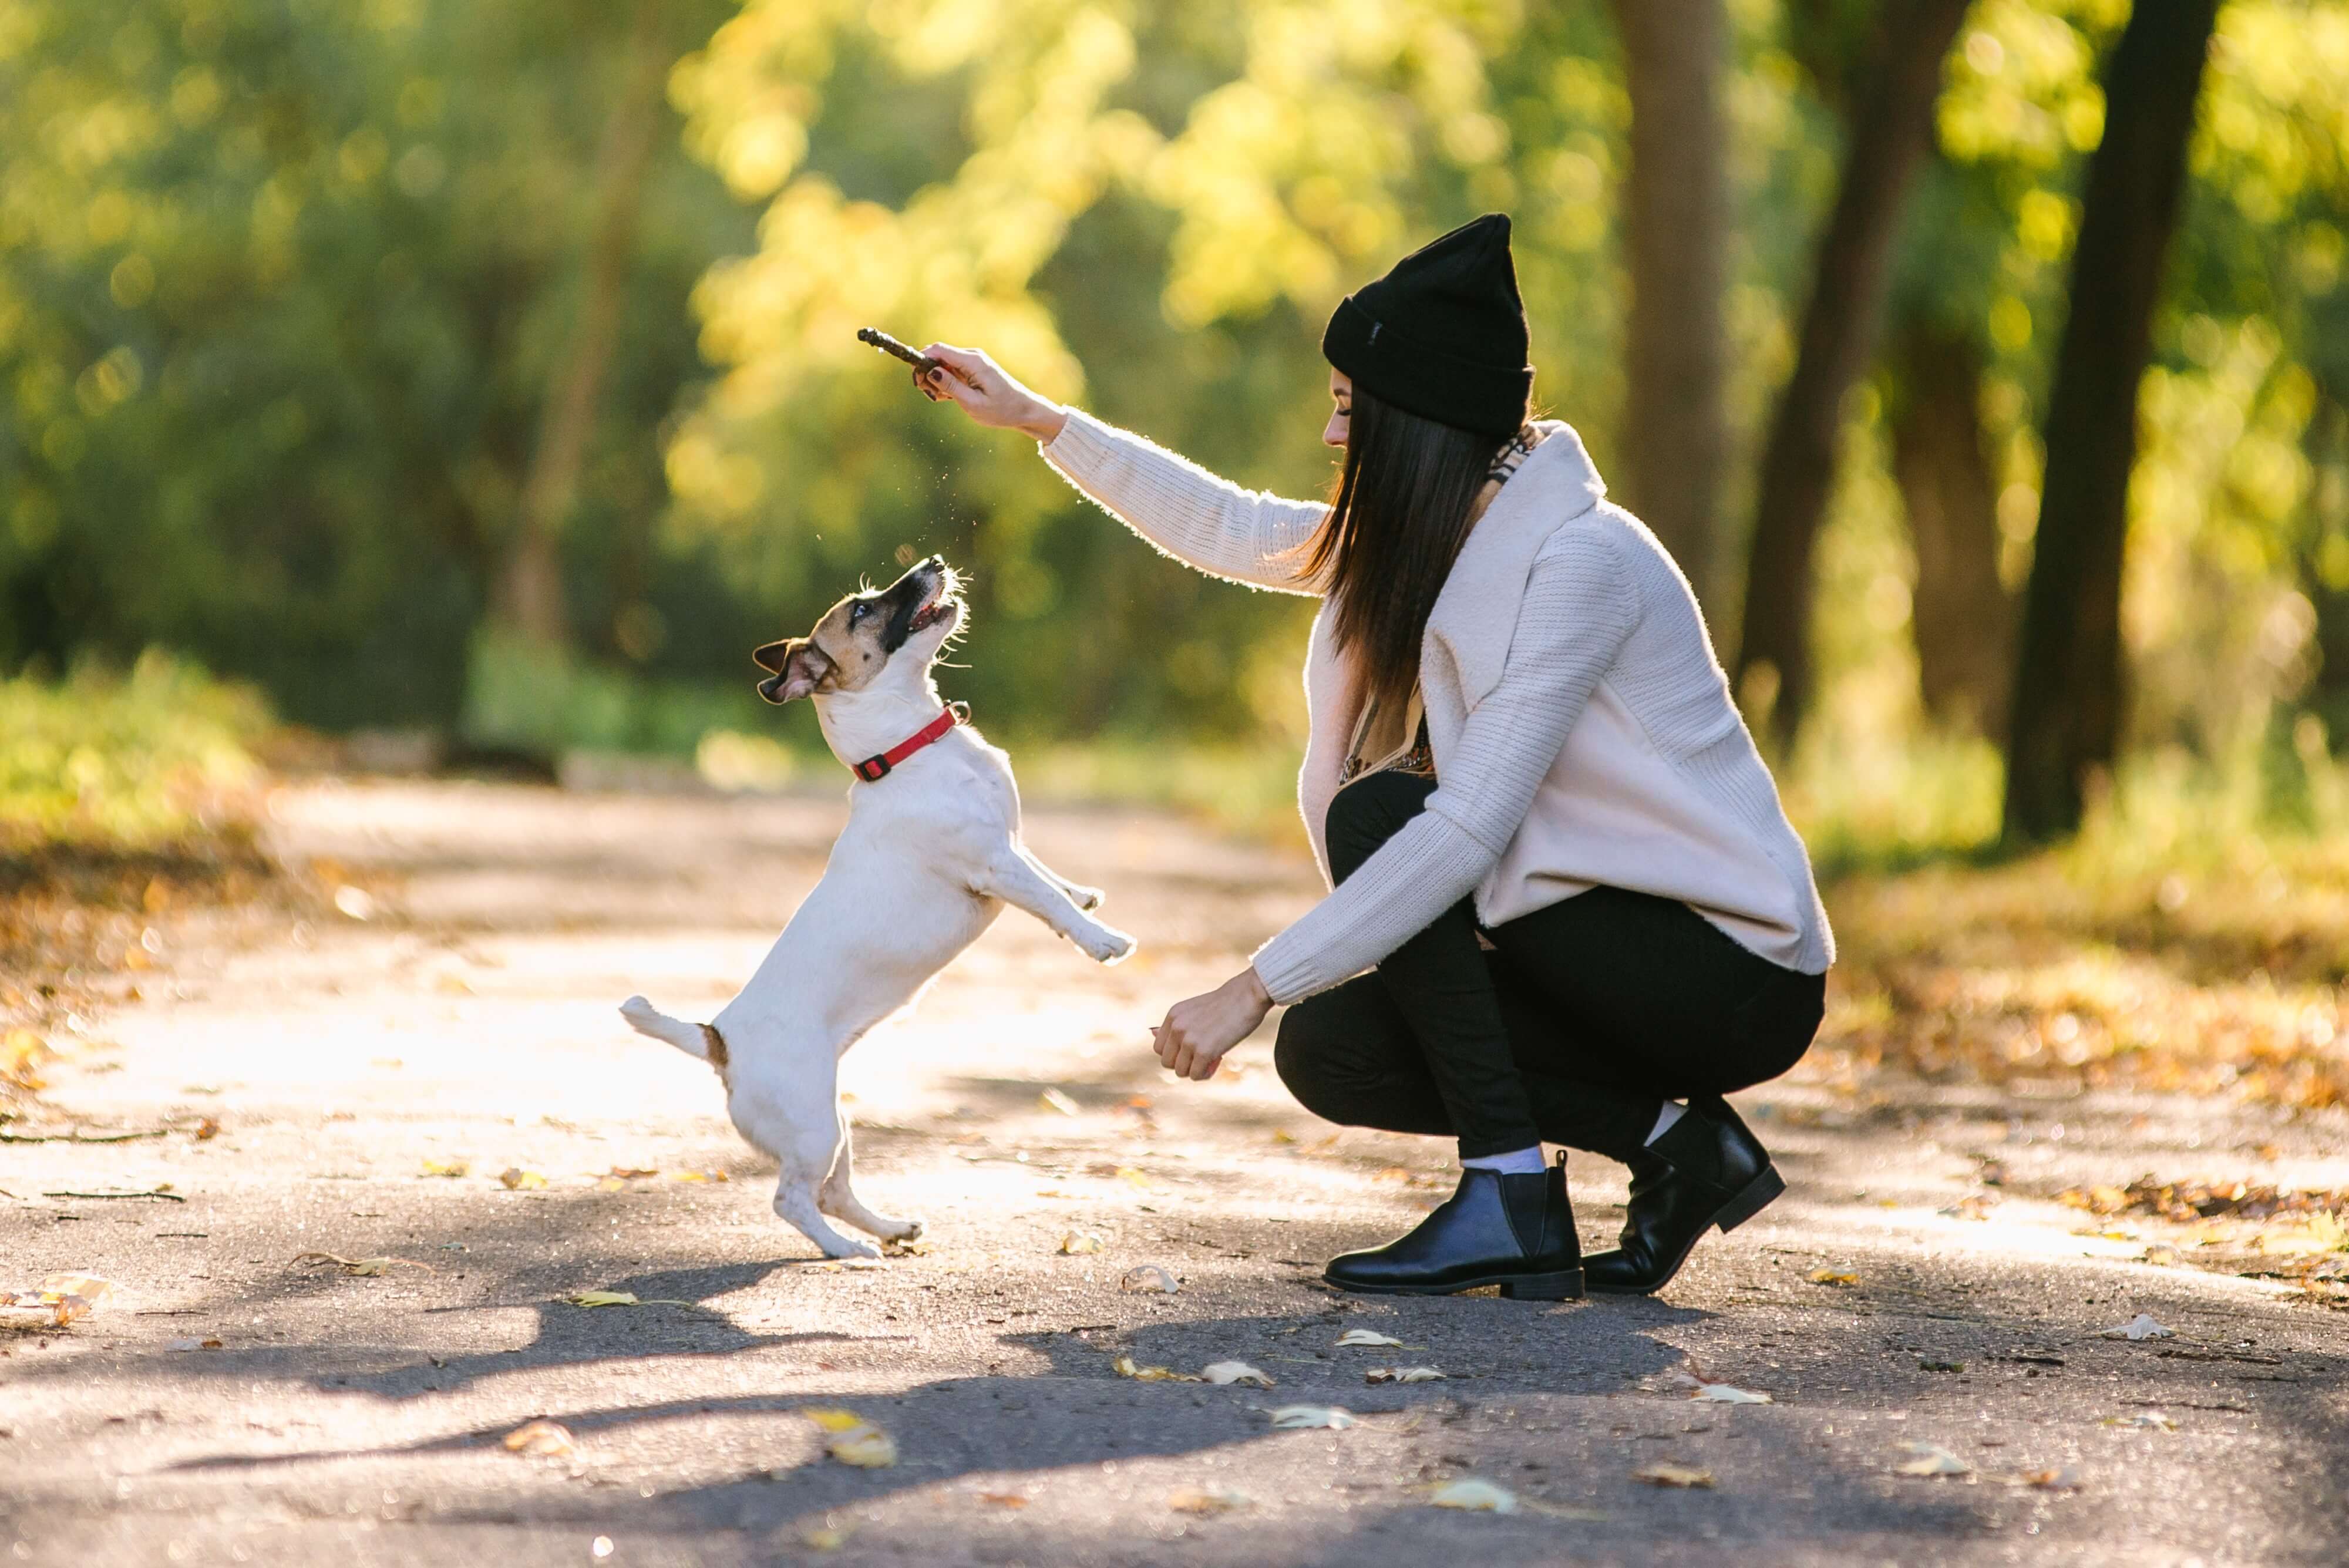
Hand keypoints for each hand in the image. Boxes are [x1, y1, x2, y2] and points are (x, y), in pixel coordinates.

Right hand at [915, 343, 1067, 441]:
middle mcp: (972, 356)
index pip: (938, 350)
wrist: (1024, 410)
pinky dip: (945, 382)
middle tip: (930, 395)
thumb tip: (931, 371)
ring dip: (936, 380)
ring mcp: (972, 362)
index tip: (918, 381)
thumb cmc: (1001, 410)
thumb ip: (950, 386)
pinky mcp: (972, 369)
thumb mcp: (973, 403)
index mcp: (972, 362)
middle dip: (927, 373)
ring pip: (942, 364)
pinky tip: (950, 397)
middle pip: (937, 355)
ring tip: (943, 399)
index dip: (922, 361)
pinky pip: (951, 370)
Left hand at [1152, 967, 1272, 1081]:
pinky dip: (1205, 1074)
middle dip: (1184, 1064)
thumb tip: (1152, 1033)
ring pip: (1180, 1071)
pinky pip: (1195, 1075)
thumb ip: (1176, 1024)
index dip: (1176, 1054)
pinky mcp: (1204, 1051)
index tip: (1193, 1050)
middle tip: (1202, 1057)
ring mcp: (1189, 1040)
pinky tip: (1217, 1062)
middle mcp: (1177, 1027)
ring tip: (1211, 1060)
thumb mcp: (1194, 1010)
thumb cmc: (1225, 1004)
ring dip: (1195, 1070)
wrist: (1248, 995)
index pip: (1159, 1048)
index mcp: (1173, 1016)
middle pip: (1167, 1062)